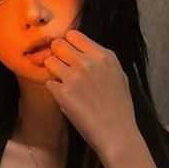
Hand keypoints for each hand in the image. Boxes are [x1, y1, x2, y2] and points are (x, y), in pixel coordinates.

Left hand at [44, 30, 138, 160]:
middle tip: (63, 68)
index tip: (70, 54)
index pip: (74, 35)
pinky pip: (48, 82)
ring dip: (53, 71)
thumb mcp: (119, 75)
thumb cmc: (120, 107)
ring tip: (63, 83)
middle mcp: (88, 62)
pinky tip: (65, 98)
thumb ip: (100, 61)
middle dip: (58, 54)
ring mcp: (73, 77)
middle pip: (58, 44)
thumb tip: (82, 52)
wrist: (116, 133)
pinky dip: (54, 89)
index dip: (69, 44)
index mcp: (104, 56)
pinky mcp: (62, 93)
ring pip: (49, 61)